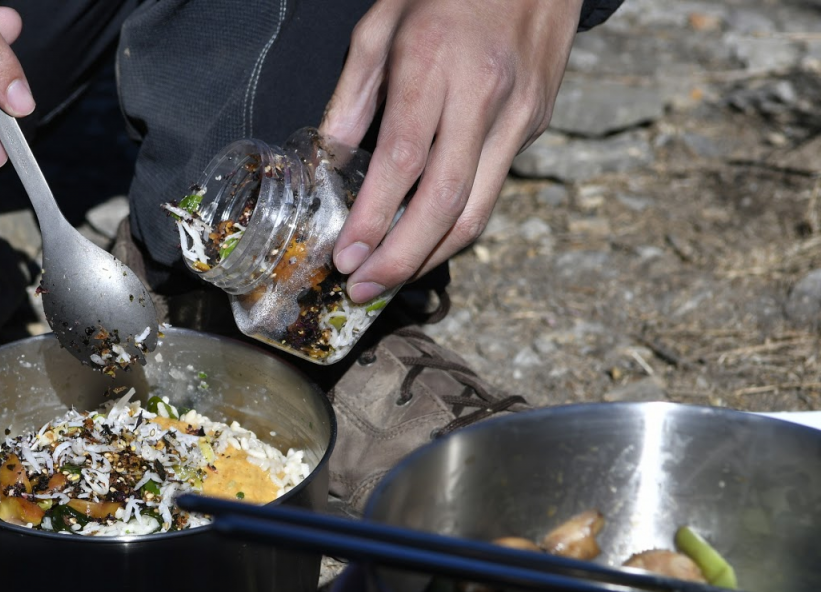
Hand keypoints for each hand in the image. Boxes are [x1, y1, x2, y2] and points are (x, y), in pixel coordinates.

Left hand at [320, 0, 580, 301]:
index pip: (402, 161)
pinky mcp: (534, 124)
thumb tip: (332, 156)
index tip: (345, 256)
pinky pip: (492, 190)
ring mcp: (518, 114)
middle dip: (400, 259)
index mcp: (435, 63)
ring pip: (477, 210)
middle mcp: (483, 95)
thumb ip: (354, 92)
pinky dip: (456, 225)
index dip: (373, 219)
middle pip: (445, 202)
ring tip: (389, 281)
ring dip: (430, 257)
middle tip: (363, 290)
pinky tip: (424, 241)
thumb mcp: (382, 21)